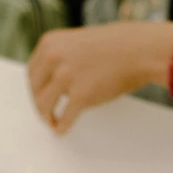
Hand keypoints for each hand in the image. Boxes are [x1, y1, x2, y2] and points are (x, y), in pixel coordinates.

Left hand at [28, 22, 172, 134]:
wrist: (140, 49)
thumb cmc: (114, 46)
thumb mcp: (76, 42)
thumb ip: (60, 58)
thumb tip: (48, 83)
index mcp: (50, 43)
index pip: (32, 73)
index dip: (35, 88)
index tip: (39, 96)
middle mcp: (54, 58)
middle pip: (35, 90)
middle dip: (40, 104)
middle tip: (46, 113)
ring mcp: (66, 77)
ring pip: (44, 106)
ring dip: (47, 117)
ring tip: (53, 122)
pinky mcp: (80, 96)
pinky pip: (64, 118)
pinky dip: (61, 127)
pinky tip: (61, 130)